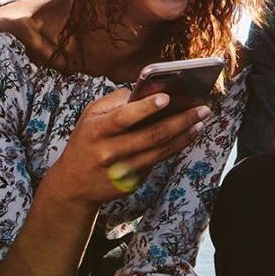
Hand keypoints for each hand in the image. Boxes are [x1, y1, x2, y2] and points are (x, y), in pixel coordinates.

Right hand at [47, 89, 209, 205]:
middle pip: (151, 135)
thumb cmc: (86, 141)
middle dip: (180, 120)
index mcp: (97, 130)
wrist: (73, 185)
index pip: (123, 117)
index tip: (166, 97)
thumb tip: (148, 91)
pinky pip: (157, 161)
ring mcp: (122, 170)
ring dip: (184, 135)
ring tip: (200, 121)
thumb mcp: (91, 117)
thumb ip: (116, 102)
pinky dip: (175, 147)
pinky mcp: (132, 182)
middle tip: (201, 108)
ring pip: (160, 151)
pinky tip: (188, 135)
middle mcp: (109, 151)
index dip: (145, 107)